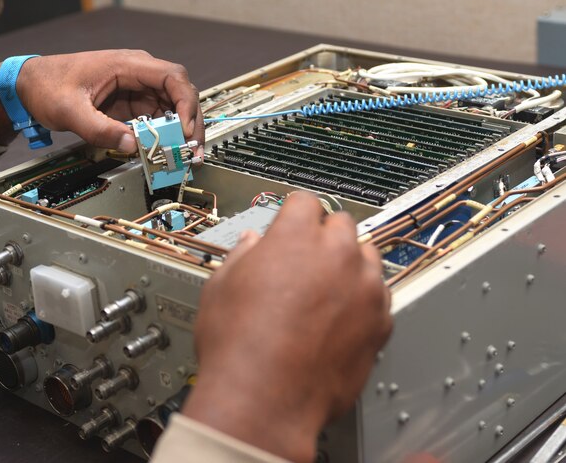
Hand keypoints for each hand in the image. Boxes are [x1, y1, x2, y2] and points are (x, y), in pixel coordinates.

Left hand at [16, 50, 203, 153]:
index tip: (183, 129)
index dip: (185, 103)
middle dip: (190, 121)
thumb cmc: (47, 86)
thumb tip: (130, 145)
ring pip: (171, 106)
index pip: (172, 77)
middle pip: (180, 92)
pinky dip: (164, 133)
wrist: (30, 85)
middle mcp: (137, 73)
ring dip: (180, 130)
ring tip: (183, 155)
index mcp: (127, 64)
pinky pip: (156, 117)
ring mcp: (135, 88)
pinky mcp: (130, 103)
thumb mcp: (69, 110)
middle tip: (192, 150)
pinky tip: (164, 149)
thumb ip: (99, 129)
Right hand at [183, 193, 392, 462]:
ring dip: (349, 266)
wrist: (265, 399)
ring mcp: (365, 289)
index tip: (290, 224)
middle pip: (342, 224)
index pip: (305, 201)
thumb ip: (242, 255)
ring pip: (367, 258)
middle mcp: (337, 255)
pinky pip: (380, 298)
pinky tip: (339, 319)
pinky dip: (363, 302)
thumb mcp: (221, 286)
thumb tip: (252, 246)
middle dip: (323, 236)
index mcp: (295, 236)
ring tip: (325, 290)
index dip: (293, 213)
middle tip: (305, 260)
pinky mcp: (381, 324)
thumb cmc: (239, 347)